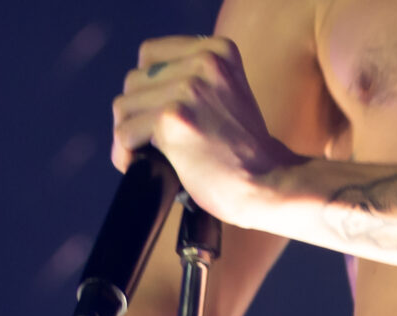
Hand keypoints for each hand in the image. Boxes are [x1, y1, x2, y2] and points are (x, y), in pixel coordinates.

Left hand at [111, 37, 300, 229]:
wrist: (272, 184)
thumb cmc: (248, 153)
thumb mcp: (228, 96)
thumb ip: (194, 82)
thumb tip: (137, 95)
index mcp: (218, 50)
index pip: (150, 54)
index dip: (147, 87)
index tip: (156, 113)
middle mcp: (203, 62)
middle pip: (134, 81)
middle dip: (136, 115)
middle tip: (150, 143)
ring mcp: (187, 89)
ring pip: (124, 107)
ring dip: (129, 136)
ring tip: (146, 156)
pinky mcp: (172, 119)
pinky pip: (125, 133)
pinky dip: (126, 155)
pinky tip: (143, 167)